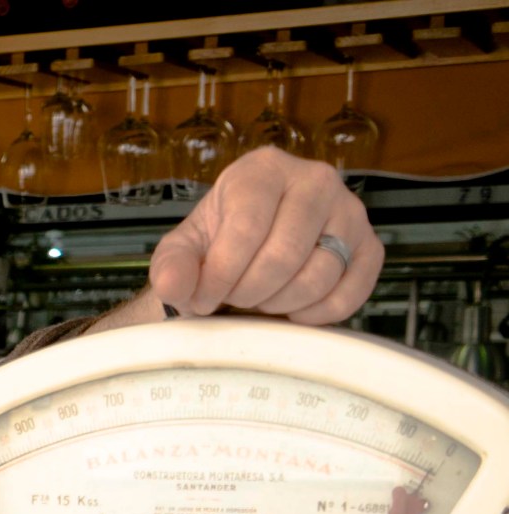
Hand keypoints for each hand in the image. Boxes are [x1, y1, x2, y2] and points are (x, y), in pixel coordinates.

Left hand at [146, 148, 381, 324]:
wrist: (248, 251)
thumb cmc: (216, 244)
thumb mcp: (182, 251)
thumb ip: (171, 266)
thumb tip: (173, 285)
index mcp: (263, 170)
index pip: (248, 228)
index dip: (221, 275)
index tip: (202, 298)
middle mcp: (315, 180)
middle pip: (285, 254)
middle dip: (250, 292)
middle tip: (233, 299)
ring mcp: (350, 212)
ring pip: (320, 274)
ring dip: (280, 303)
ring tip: (259, 298)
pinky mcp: (370, 246)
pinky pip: (352, 290)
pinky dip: (317, 314)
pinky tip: (291, 312)